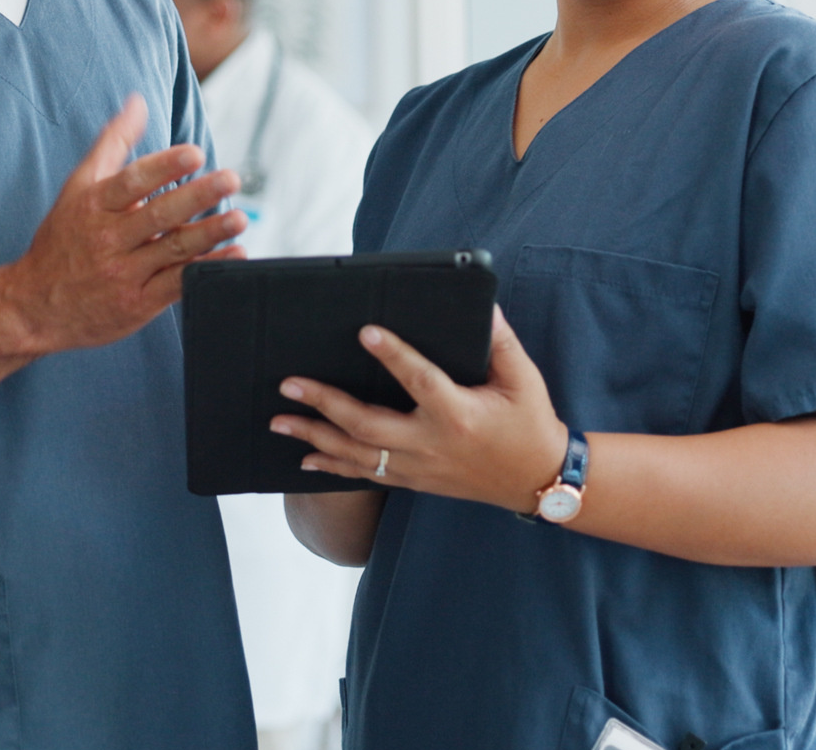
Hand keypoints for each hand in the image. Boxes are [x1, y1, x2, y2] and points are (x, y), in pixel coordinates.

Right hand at [0, 95, 247, 354]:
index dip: (164, 166)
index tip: (194, 153)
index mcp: (95, 206)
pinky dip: (208, 269)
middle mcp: (109, 238)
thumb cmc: (63, 239)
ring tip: (239, 218)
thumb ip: (113, 143)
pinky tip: (235, 254)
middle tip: (230, 179)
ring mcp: (124, 273)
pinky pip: (178, 284)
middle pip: (158, 214)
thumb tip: (138, 102)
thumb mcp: (78, 187)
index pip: (131, 182)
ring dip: (210, 234)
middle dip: (198, 196)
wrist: (35, 305)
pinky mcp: (138, 303)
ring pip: (173, 250)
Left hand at [270, 308, 567, 512]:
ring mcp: (419, 467)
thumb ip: (501, 341)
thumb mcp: (523, 379)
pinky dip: (332, 467)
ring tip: (278, 420)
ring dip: (314, 437)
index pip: (419, 380)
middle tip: (289, 385)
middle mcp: (432, 444)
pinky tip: (305, 457)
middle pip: (367, 425)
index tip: (365, 331)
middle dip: (324, 404)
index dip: (393, 354)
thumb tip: (483, 303)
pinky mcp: (414, 481)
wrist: (537, 480)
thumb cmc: (530, 422)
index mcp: (459, 414)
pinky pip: (366, 476)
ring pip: (357, 454)